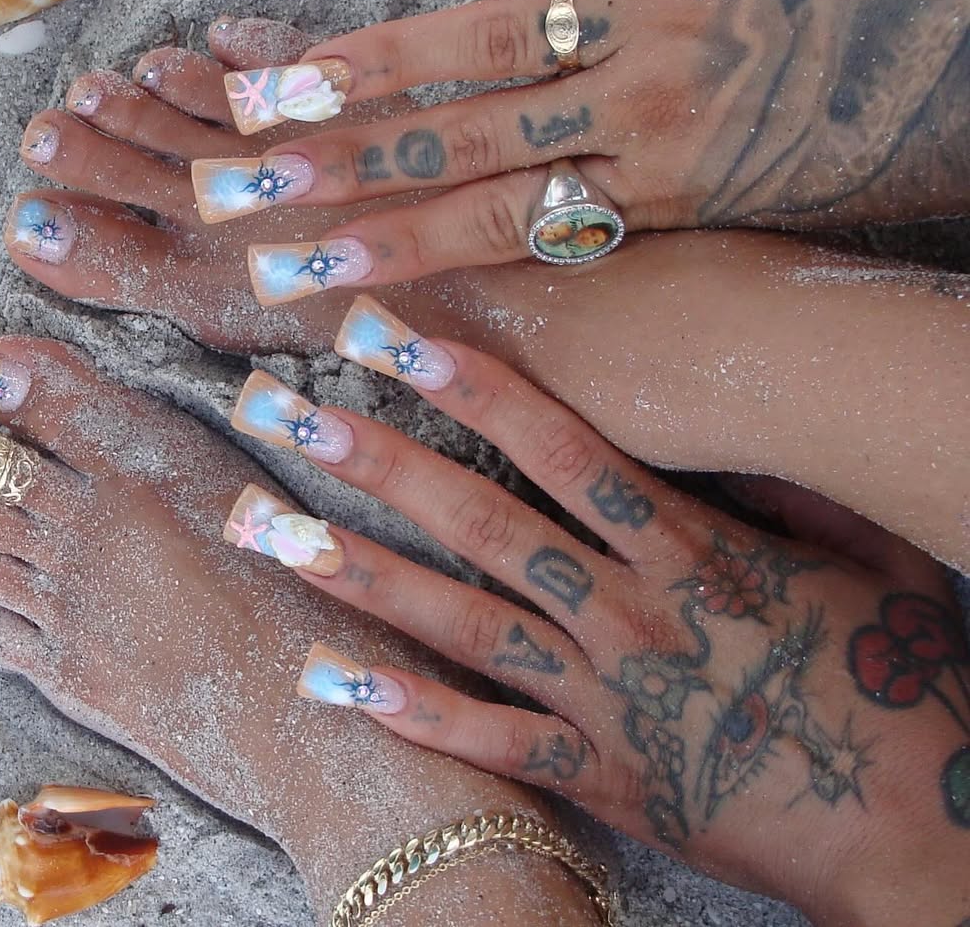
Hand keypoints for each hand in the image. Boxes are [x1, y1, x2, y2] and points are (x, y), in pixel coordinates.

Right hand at [211, 0, 968, 289]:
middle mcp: (641, 102)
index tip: (297, 274)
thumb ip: (648, 221)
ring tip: (263, 85)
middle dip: (338, 172)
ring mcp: (658, 4)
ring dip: (367, 64)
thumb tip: (546, 231)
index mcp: (664, 189)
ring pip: (487, 39)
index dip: (386, 250)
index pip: (491, 226)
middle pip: (460, 143)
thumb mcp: (759, 219)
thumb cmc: (883, 148)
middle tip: (232, 192)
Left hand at [227, 312, 969, 925]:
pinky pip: (488, 739)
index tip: (392, 334)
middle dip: (377, 460)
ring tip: (267, 529)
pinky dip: (409, 711)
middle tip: (281, 411)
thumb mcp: (878, 564)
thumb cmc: (905, 686)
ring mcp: (603, 697)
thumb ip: (807, 488)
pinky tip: (327, 681)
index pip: (560, 447)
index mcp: (692, 548)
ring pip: (459, 622)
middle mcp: (627, 612)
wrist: (915, 837)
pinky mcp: (599, 774)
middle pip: (480, 522)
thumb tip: (753, 422)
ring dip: (358, 574)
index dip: (471, 385)